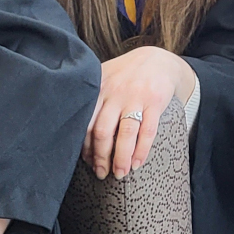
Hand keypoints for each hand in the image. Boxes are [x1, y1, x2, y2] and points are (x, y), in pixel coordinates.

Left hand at [82, 46, 196, 179]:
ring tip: (120, 174)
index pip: (86, 122)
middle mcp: (115, 92)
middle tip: (101, 173)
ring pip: (125, 134)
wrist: (159, 60)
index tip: (88, 162)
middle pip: (103, 131)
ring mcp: (136, 96)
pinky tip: (137, 163)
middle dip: (101, 157)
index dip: (86, 147)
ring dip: (121, 158)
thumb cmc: (127, 75)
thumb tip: (75, 133)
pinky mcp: (155, 101)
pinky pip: (147, 131)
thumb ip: (92, 100)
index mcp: (99, 87)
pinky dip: (141, 150)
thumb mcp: (105, 79)